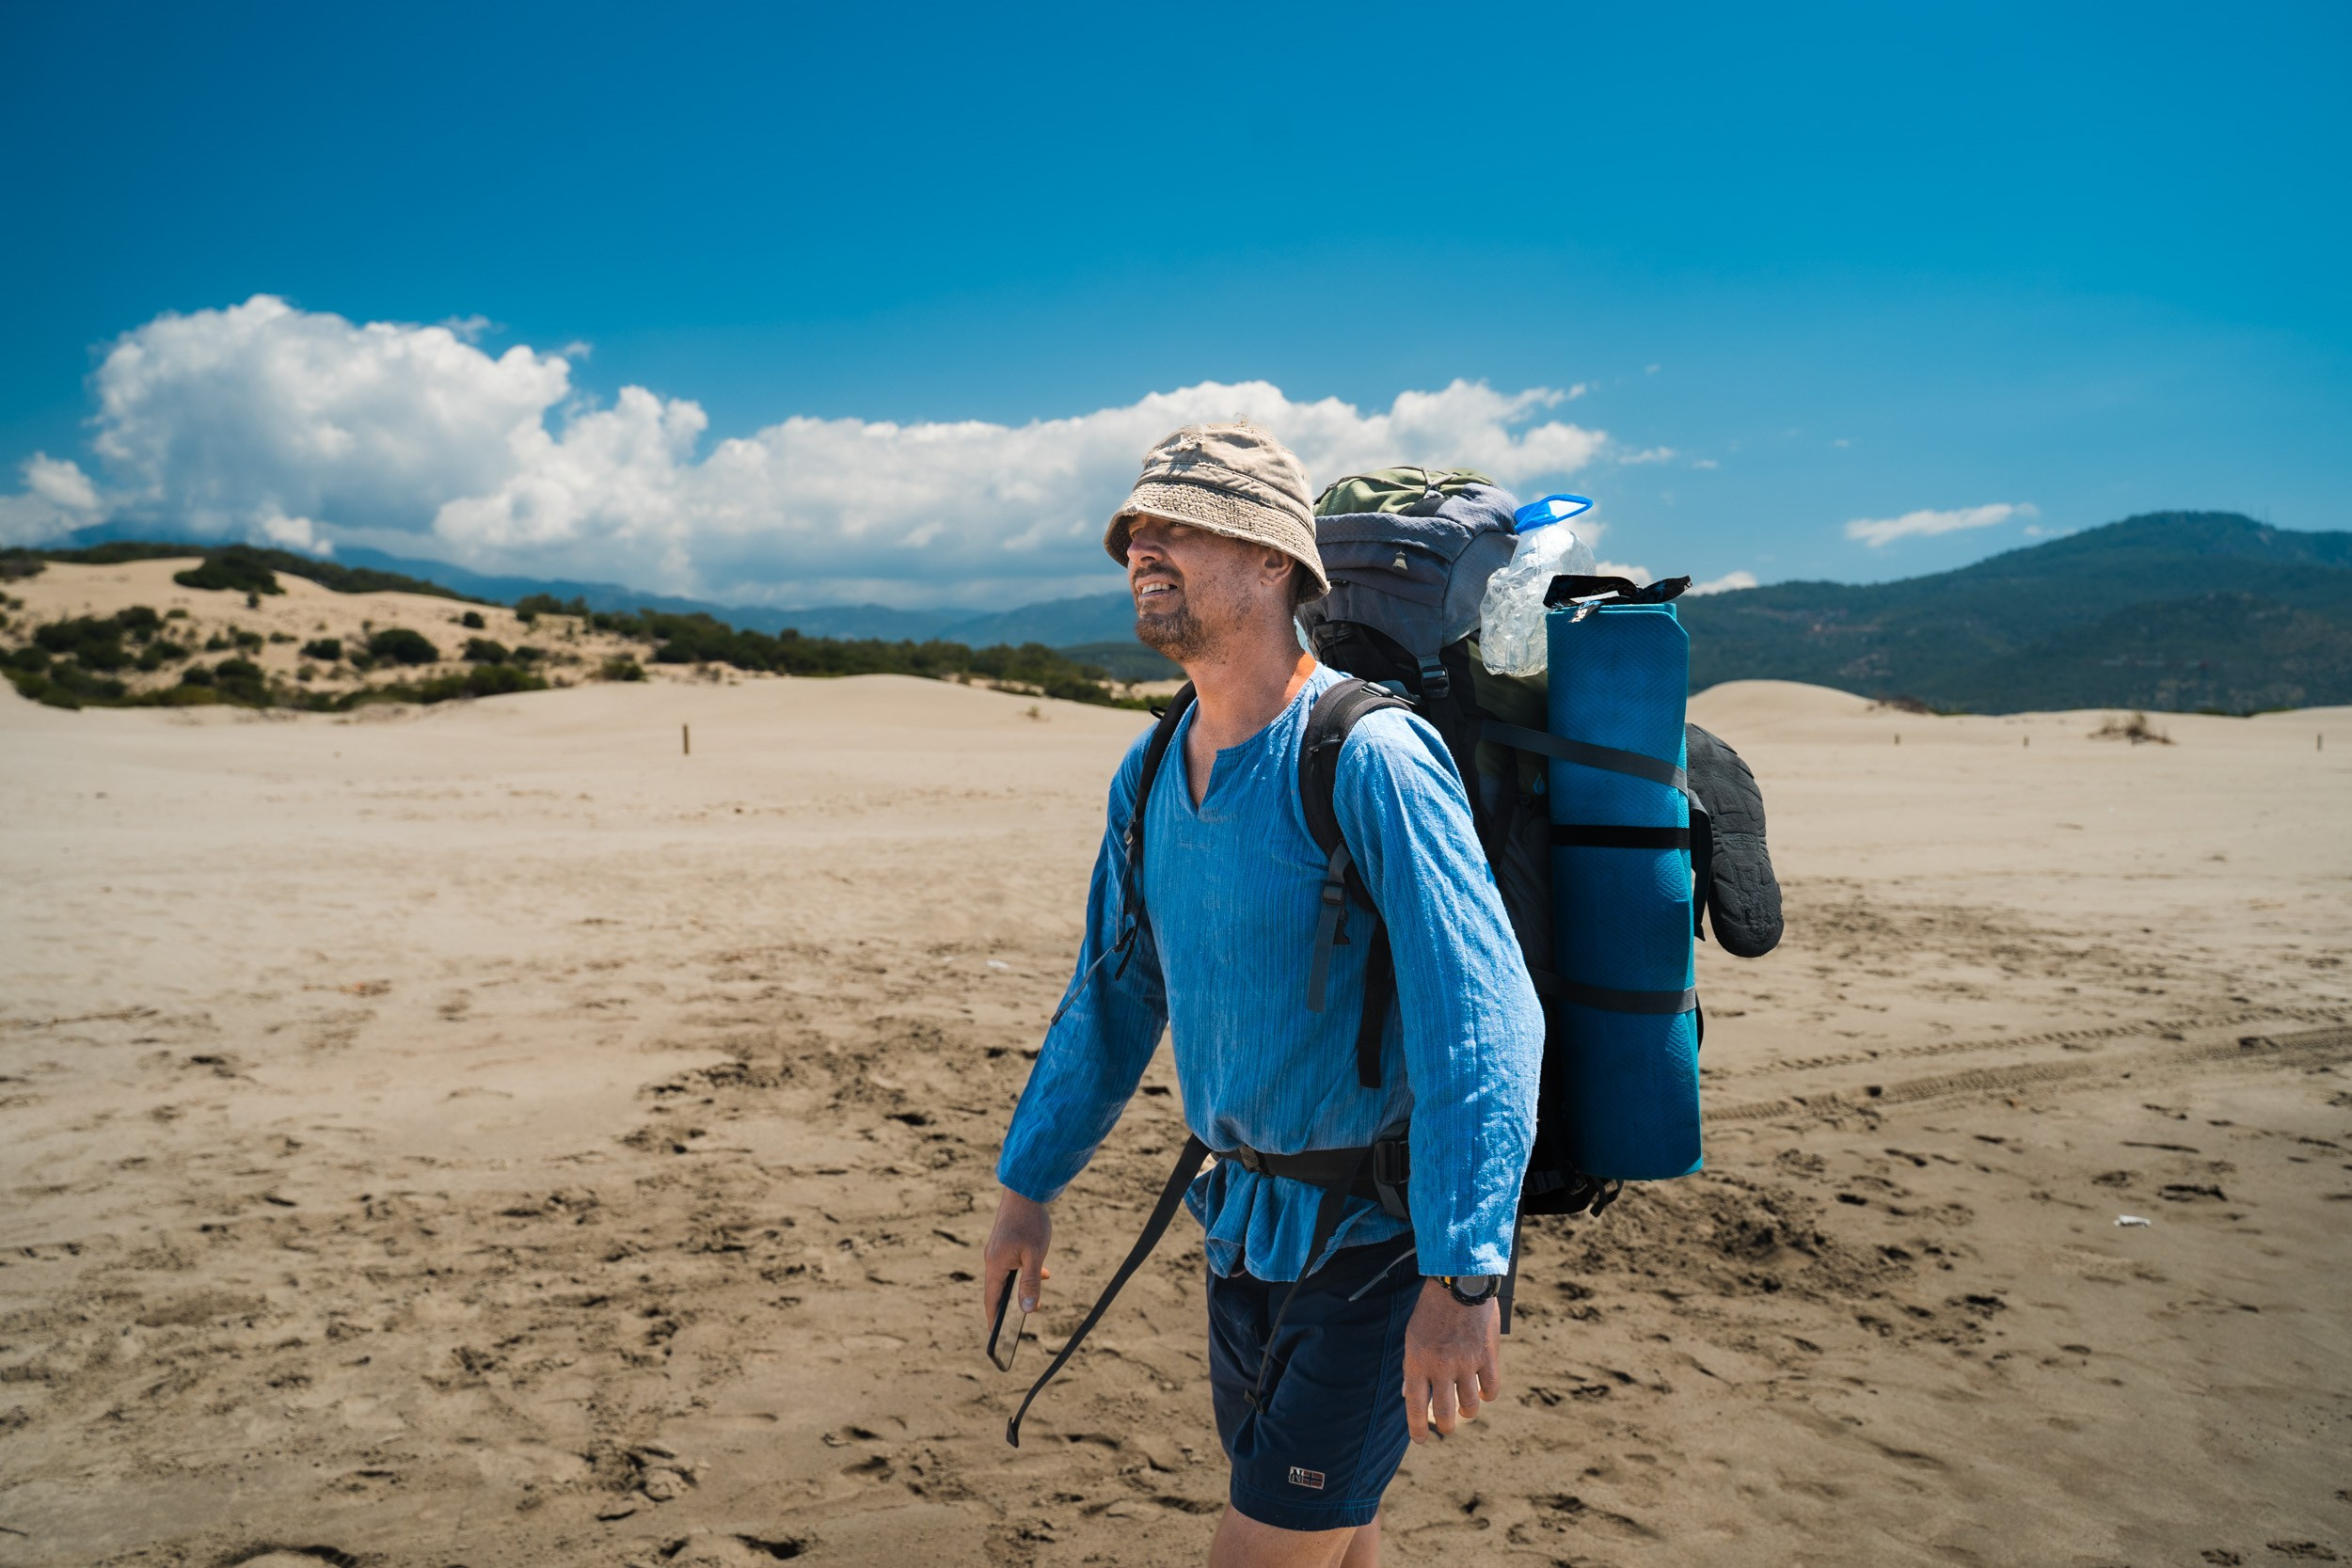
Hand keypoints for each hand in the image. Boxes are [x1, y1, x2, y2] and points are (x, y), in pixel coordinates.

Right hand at [980, 1186, 1052, 1327]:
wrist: (1024, 1190)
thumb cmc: (1030, 1222)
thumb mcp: (1035, 1255)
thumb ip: (1031, 1282)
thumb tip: (1027, 1309)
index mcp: (996, 1265)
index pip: (991, 1300)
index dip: (994, 1319)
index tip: (996, 1337)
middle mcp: (992, 1259)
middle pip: (997, 1290)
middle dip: (1007, 1307)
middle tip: (1016, 1325)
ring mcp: (997, 1249)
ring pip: (1007, 1276)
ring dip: (1018, 1288)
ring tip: (1033, 1300)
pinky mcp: (1005, 1242)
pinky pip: (1012, 1264)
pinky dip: (1024, 1272)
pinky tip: (1043, 1271)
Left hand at [1401, 1278, 1500, 1443]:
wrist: (1459, 1282)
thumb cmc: (1431, 1309)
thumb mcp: (1412, 1336)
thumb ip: (1412, 1366)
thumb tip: (1408, 1393)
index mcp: (1417, 1362)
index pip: (1415, 1405)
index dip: (1417, 1428)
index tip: (1421, 1440)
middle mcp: (1440, 1367)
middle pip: (1443, 1413)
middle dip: (1445, 1426)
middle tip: (1446, 1427)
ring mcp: (1466, 1364)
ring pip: (1469, 1406)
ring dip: (1467, 1413)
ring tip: (1465, 1411)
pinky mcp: (1487, 1357)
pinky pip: (1491, 1389)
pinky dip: (1487, 1395)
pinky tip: (1484, 1393)